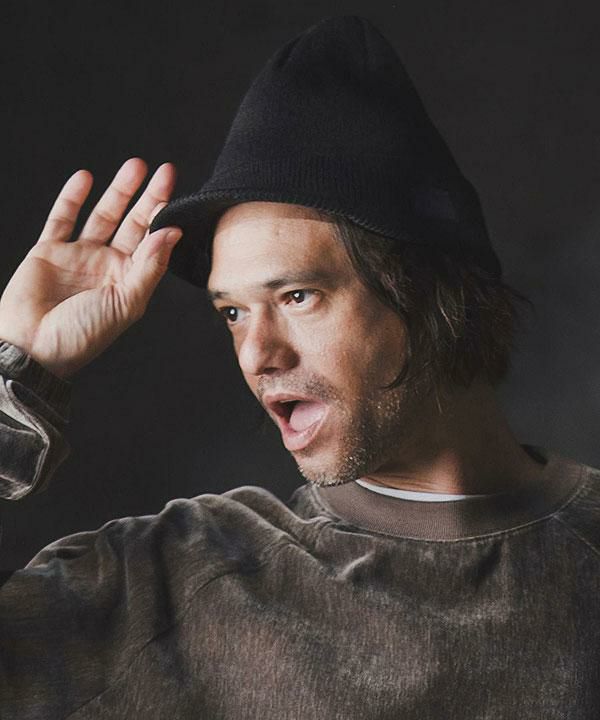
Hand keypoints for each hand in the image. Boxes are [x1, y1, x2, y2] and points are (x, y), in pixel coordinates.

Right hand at [0, 158, 181, 377]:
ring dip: (119, 191)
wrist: (32, 347)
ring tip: (136, 166)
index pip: (152, 243)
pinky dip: (72, 198)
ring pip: (103, 216)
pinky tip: (85, 177)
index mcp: (129, 281)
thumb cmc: (82, 334)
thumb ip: (150, 267)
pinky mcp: (49, 251)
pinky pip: (62, 218)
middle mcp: (107, 266)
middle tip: (165, 172)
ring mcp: (79, 257)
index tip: (177, 193)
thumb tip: (172, 234)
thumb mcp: (126, 303)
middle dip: (148, 198)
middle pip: (133, 224)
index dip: (164, 217)